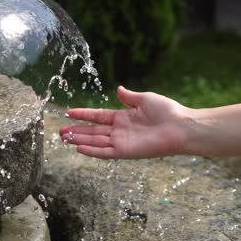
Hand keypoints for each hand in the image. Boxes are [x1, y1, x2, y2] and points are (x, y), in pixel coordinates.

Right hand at [60, 86, 190, 158]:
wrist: (180, 126)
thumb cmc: (166, 111)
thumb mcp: (145, 99)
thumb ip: (129, 97)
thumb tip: (118, 89)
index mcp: (122, 117)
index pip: (97, 116)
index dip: (83, 114)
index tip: (69, 112)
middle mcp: (119, 130)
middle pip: (92, 130)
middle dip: (76, 130)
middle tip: (60, 131)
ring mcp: (121, 141)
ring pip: (94, 141)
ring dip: (79, 140)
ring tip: (63, 138)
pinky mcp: (125, 151)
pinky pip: (104, 151)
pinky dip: (92, 150)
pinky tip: (78, 148)